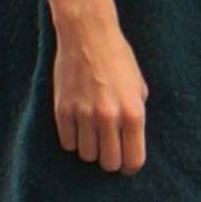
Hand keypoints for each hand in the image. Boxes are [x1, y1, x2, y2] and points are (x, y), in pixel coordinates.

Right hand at [52, 17, 153, 173]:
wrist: (87, 35)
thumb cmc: (118, 58)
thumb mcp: (139, 86)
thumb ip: (136, 114)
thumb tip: (131, 141)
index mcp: (132, 112)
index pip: (133, 159)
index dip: (130, 166)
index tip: (127, 164)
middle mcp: (108, 117)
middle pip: (108, 163)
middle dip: (111, 160)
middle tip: (110, 149)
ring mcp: (83, 115)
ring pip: (86, 155)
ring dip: (91, 149)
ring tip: (94, 133)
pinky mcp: (62, 111)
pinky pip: (67, 143)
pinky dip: (73, 139)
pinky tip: (78, 127)